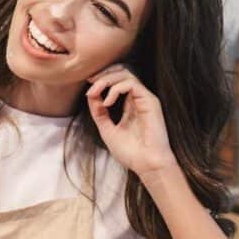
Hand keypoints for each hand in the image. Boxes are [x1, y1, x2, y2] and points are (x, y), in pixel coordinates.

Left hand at [86, 64, 177, 181]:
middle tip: (90, 82)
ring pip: (126, 74)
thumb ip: (99, 113)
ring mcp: (145, 99)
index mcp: (129, 105)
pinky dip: (116, 89)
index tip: (88, 85)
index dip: (102, 79)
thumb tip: (91, 95)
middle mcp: (138, 99)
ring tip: (95, 91)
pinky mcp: (150, 101)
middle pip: (122, 72)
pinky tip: (107, 103)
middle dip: (103, 74)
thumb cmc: (131, 153)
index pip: (117, 81)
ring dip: (107, 79)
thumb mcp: (107, 130)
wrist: (147, 165)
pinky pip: (132, 84)